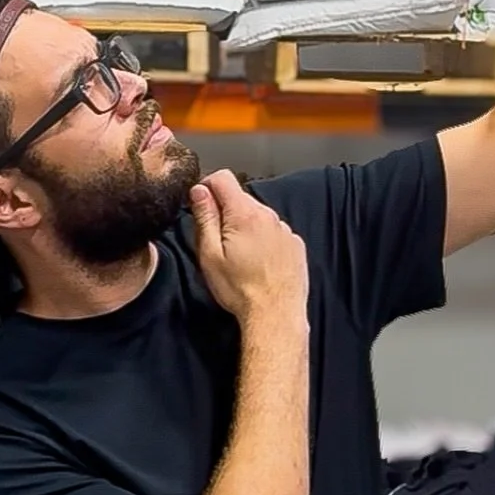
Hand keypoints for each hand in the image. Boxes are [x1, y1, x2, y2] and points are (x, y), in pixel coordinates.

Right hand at [190, 171, 308, 324]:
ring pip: (258, 216)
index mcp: (245, 214)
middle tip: (218, 243)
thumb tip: (199, 191)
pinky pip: (274, 232)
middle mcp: (269, 216)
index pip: (223, 178)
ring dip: (245, 227)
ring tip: (240, 258)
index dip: (207, 187)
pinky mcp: (295, 244)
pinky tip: (258, 263)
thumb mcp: (210, 255)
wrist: (275, 315)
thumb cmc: (240, 290)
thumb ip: (205, 218)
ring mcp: (285, 230)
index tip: (201, 205)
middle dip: (226, 212)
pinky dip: (263, 240)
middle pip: (240, 198)